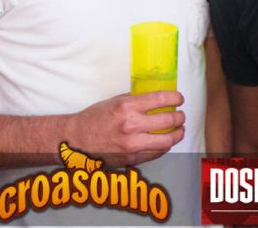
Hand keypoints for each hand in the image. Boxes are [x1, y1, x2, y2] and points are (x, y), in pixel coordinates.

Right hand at [70, 91, 185, 166]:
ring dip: (177, 134)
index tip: (179, 99)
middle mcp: (131, 126)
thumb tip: (155, 98)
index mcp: (126, 107)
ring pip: (166, 141)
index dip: (175, 98)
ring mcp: (132, 145)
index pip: (160, 100)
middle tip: (180, 115)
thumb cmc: (94, 118)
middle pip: (168, 121)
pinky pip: (156, 153)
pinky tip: (165, 141)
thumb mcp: (114, 101)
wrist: (77, 140)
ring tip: (179, 130)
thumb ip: (135, 100)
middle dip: (179, 117)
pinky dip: (164, 147)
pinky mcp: (132, 159)